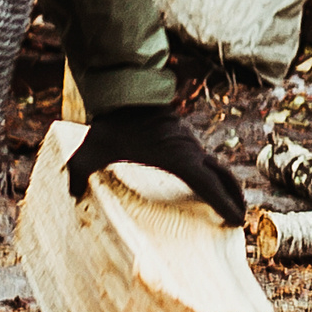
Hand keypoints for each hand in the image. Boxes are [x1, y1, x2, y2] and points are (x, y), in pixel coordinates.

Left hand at [65, 108, 246, 224]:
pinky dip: (213, 172)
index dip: (224, 204)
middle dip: (234, 197)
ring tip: (231, 203)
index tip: (237, 221)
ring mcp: (188, 142)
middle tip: (240, 218)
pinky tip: (205, 181)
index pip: (208, 184)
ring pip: (215, 165)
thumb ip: (79, 173)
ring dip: (226, 184)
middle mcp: (189, 150)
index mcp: (177, 158)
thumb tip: (71, 194)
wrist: (125, 90)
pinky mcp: (182, 137)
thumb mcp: (91, 151)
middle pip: (221, 175)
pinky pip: (204, 158)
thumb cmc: (110, 124)